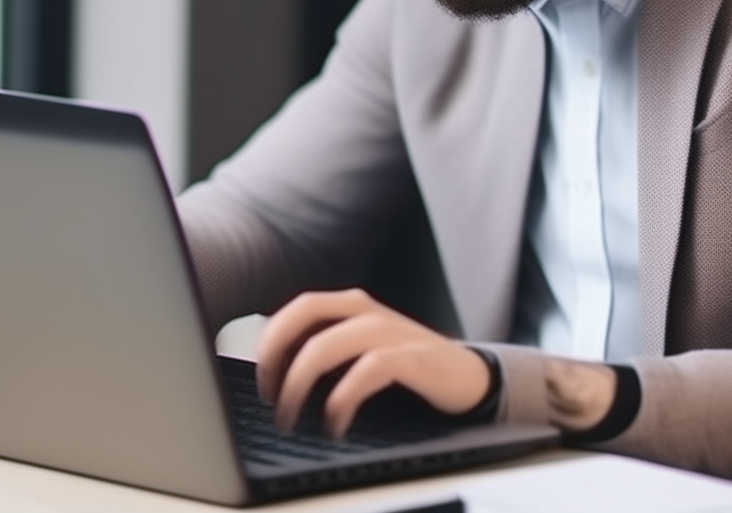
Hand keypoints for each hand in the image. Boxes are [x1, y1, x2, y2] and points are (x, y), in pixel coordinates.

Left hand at [255, 288, 491, 436]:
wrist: (468, 378)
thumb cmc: (407, 368)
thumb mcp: (362, 351)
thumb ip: (328, 348)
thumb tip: (275, 370)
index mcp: (353, 305)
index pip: (299, 306)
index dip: (272, 339)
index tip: (263, 379)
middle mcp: (368, 311)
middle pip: (306, 313)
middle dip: (277, 354)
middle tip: (269, 396)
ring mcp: (390, 331)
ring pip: (325, 345)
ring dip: (298, 386)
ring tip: (291, 419)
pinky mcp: (412, 358)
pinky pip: (364, 372)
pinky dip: (341, 401)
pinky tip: (335, 425)